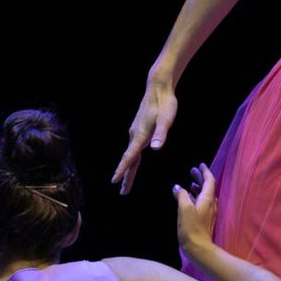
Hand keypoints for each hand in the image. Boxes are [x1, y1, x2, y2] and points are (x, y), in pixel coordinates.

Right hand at [113, 74, 177, 194]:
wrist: (158, 88)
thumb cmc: (164, 104)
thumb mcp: (166, 120)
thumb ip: (161, 134)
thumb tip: (155, 149)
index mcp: (141, 135)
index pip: (130, 156)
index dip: (122, 169)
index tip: (114, 181)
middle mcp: (135, 135)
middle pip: (129, 160)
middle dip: (125, 176)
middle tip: (122, 192)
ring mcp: (136, 132)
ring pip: (131, 155)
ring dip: (128, 169)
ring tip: (124, 182)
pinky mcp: (139, 129)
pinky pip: (134, 148)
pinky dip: (132, 159)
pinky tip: (133, 163)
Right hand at [174, 163, 219, 256]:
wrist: (198, 248)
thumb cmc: (191, 227)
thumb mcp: (184, 208)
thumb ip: (181, 195)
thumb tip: (177, 187)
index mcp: (207, 199)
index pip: (209, 180)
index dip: (204, 172)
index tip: (199, 165)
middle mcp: (210, 204)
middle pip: (207, 187)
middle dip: (199, 178)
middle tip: (191, 171)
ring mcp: (208, 212)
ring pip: (204, 196)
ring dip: (197, 188)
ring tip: (189, 183)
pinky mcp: (204, 220)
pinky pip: (201, 204)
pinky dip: (195, 198)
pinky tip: (188, 199)